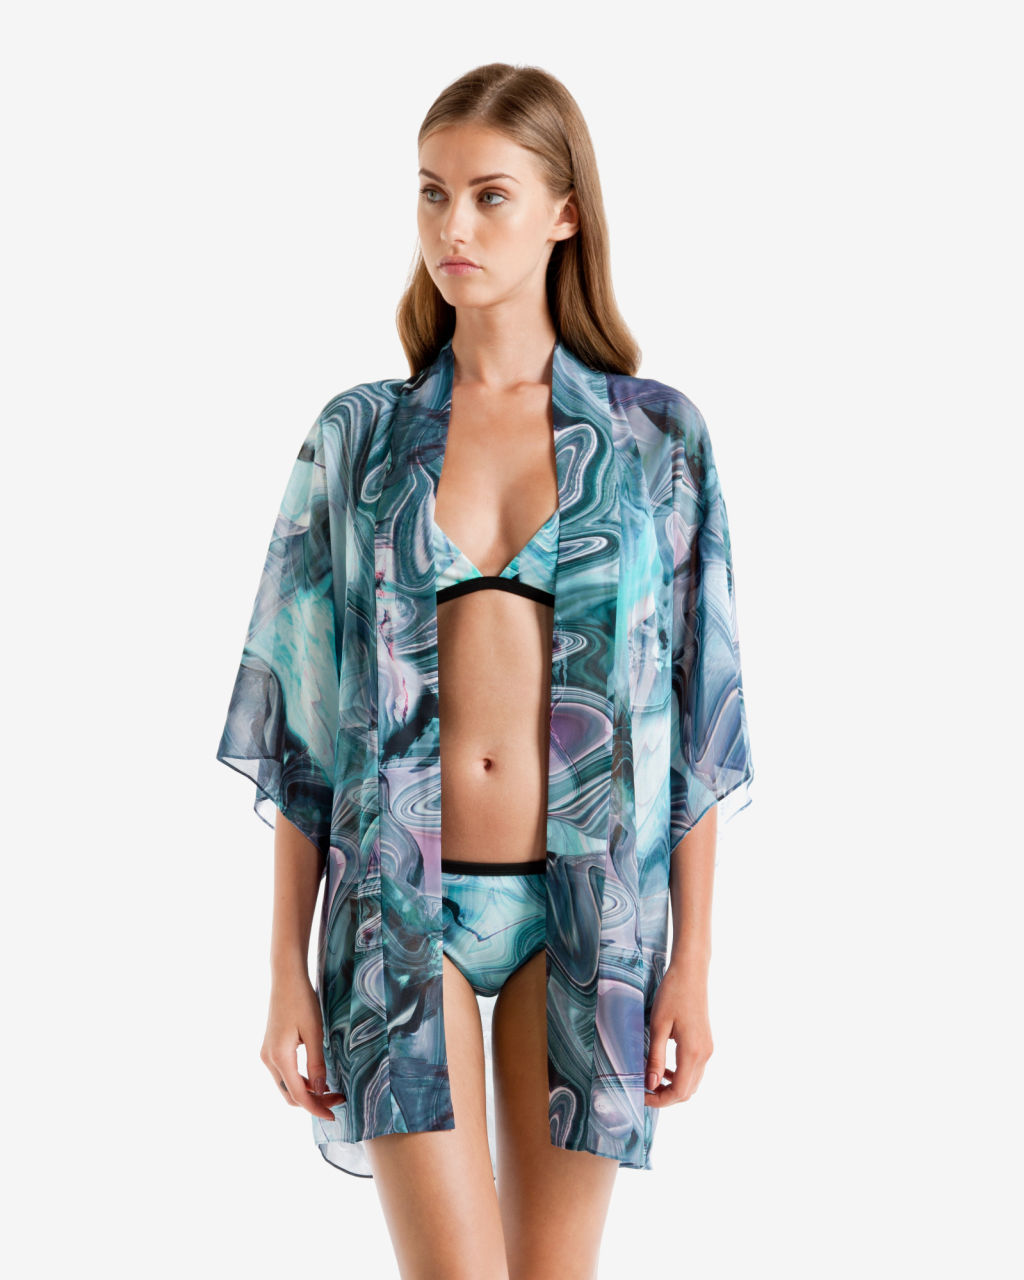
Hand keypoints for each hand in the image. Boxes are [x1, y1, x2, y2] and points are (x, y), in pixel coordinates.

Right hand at [260, 969, 346, 1120]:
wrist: (286, 978)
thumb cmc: (302, 1001)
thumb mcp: (315, 1032)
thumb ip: (317, 1063)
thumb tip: (321, 1090)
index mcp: (279, 1057)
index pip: (298, 1094)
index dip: (316, 1108)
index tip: (333, 1116)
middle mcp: (268, 1059)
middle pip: (290, 1094)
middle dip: (313, 1102)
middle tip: (337, 1099)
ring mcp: (267, 1054)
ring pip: (286, 1085)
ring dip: (306, 1092)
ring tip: (330, 1089)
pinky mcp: (270, 1048)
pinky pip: (284, 1074)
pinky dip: (299, 1081)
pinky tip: (316, 1077)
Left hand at [644, 959, 712, 1107]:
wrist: (691, 972)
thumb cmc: (673, 994)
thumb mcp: (658, 1026)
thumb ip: (655, 1057)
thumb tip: (650, 1084)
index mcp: (693, 1052)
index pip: (679, 1092)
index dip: (659, 1100)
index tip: (640, 1095)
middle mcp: (704, 1055)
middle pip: (687, 1091)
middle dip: (665, 1097)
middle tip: (643, 1090)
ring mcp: (707, 1049)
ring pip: (692, 1082)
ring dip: (672, 1087)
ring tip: (650, 1080)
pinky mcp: (705, 1043)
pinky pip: (694, 1069)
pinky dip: (679, 1075)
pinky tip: (663, 1067)